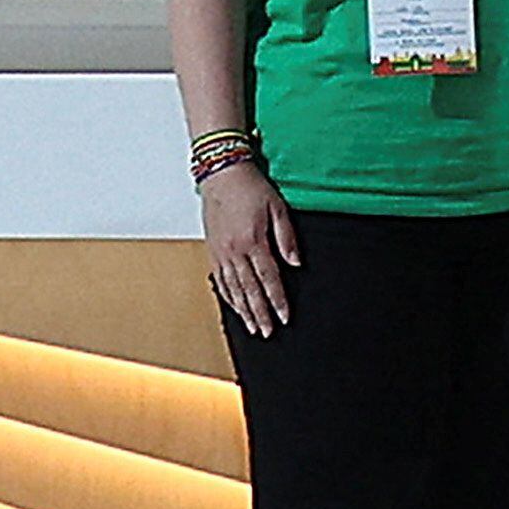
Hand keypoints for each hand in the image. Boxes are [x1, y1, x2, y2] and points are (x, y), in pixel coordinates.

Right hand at [202, 166, 300, 338]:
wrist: (222, 175)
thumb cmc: (251, 189)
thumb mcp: (278, 209)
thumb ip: (288, 239)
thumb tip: (296, 264)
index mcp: (252, 242)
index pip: (269, 279)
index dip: (277, 300)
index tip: (284, 317)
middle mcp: (234, 251)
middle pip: (249, 290)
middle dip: (259, 313)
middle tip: (267, 332)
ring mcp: (220, 252)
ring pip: (233, 288)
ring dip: (243, 310)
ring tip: (252, 327)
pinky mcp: (212, 250)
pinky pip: (220, 279)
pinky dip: (228, 296)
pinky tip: (235, 306)